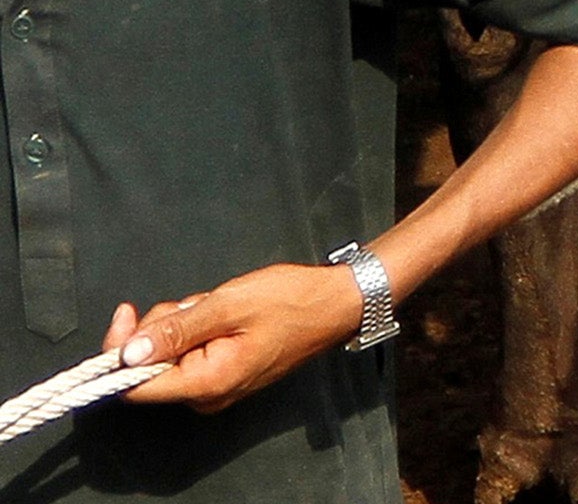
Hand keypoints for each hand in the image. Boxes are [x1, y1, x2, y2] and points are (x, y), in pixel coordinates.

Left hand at [98, 263, 363, 412]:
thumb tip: (127, 353)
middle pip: (152, 369)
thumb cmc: (290, 301)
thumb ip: (176, 329)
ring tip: (216, 304)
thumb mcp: (229, 304)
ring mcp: (218, 388)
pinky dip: (197, 330)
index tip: (127, 312)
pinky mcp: (226, 376)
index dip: (120, 351)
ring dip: (182, 325)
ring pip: (171, 358)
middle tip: (194, 301)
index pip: (136, 386)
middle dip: (161, 327)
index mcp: (208, 384)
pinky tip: (222, 313)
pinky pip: (192, 356)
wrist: (337, 304)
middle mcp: (208, 396)